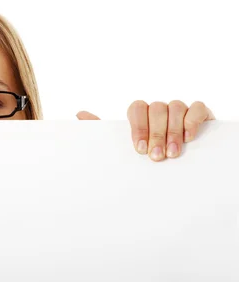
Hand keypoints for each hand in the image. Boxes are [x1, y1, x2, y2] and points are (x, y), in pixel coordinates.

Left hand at [76, 100, 214, 160]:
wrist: (176, 174)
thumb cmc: (146, 158)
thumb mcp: (122, 149)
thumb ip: (102, 132)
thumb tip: (79, 114)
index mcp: (140, 114)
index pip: (136, 108)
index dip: (138, 127)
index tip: (139, 150)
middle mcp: (159, 110)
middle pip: (155, 108)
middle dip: (155, 134)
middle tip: (156, 157)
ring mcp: (180, 110)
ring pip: (175, 107)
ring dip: (173, 131)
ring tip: (173, 154)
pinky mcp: (200, 114)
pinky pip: (197, 108)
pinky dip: (192, 120)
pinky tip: (190, 138)